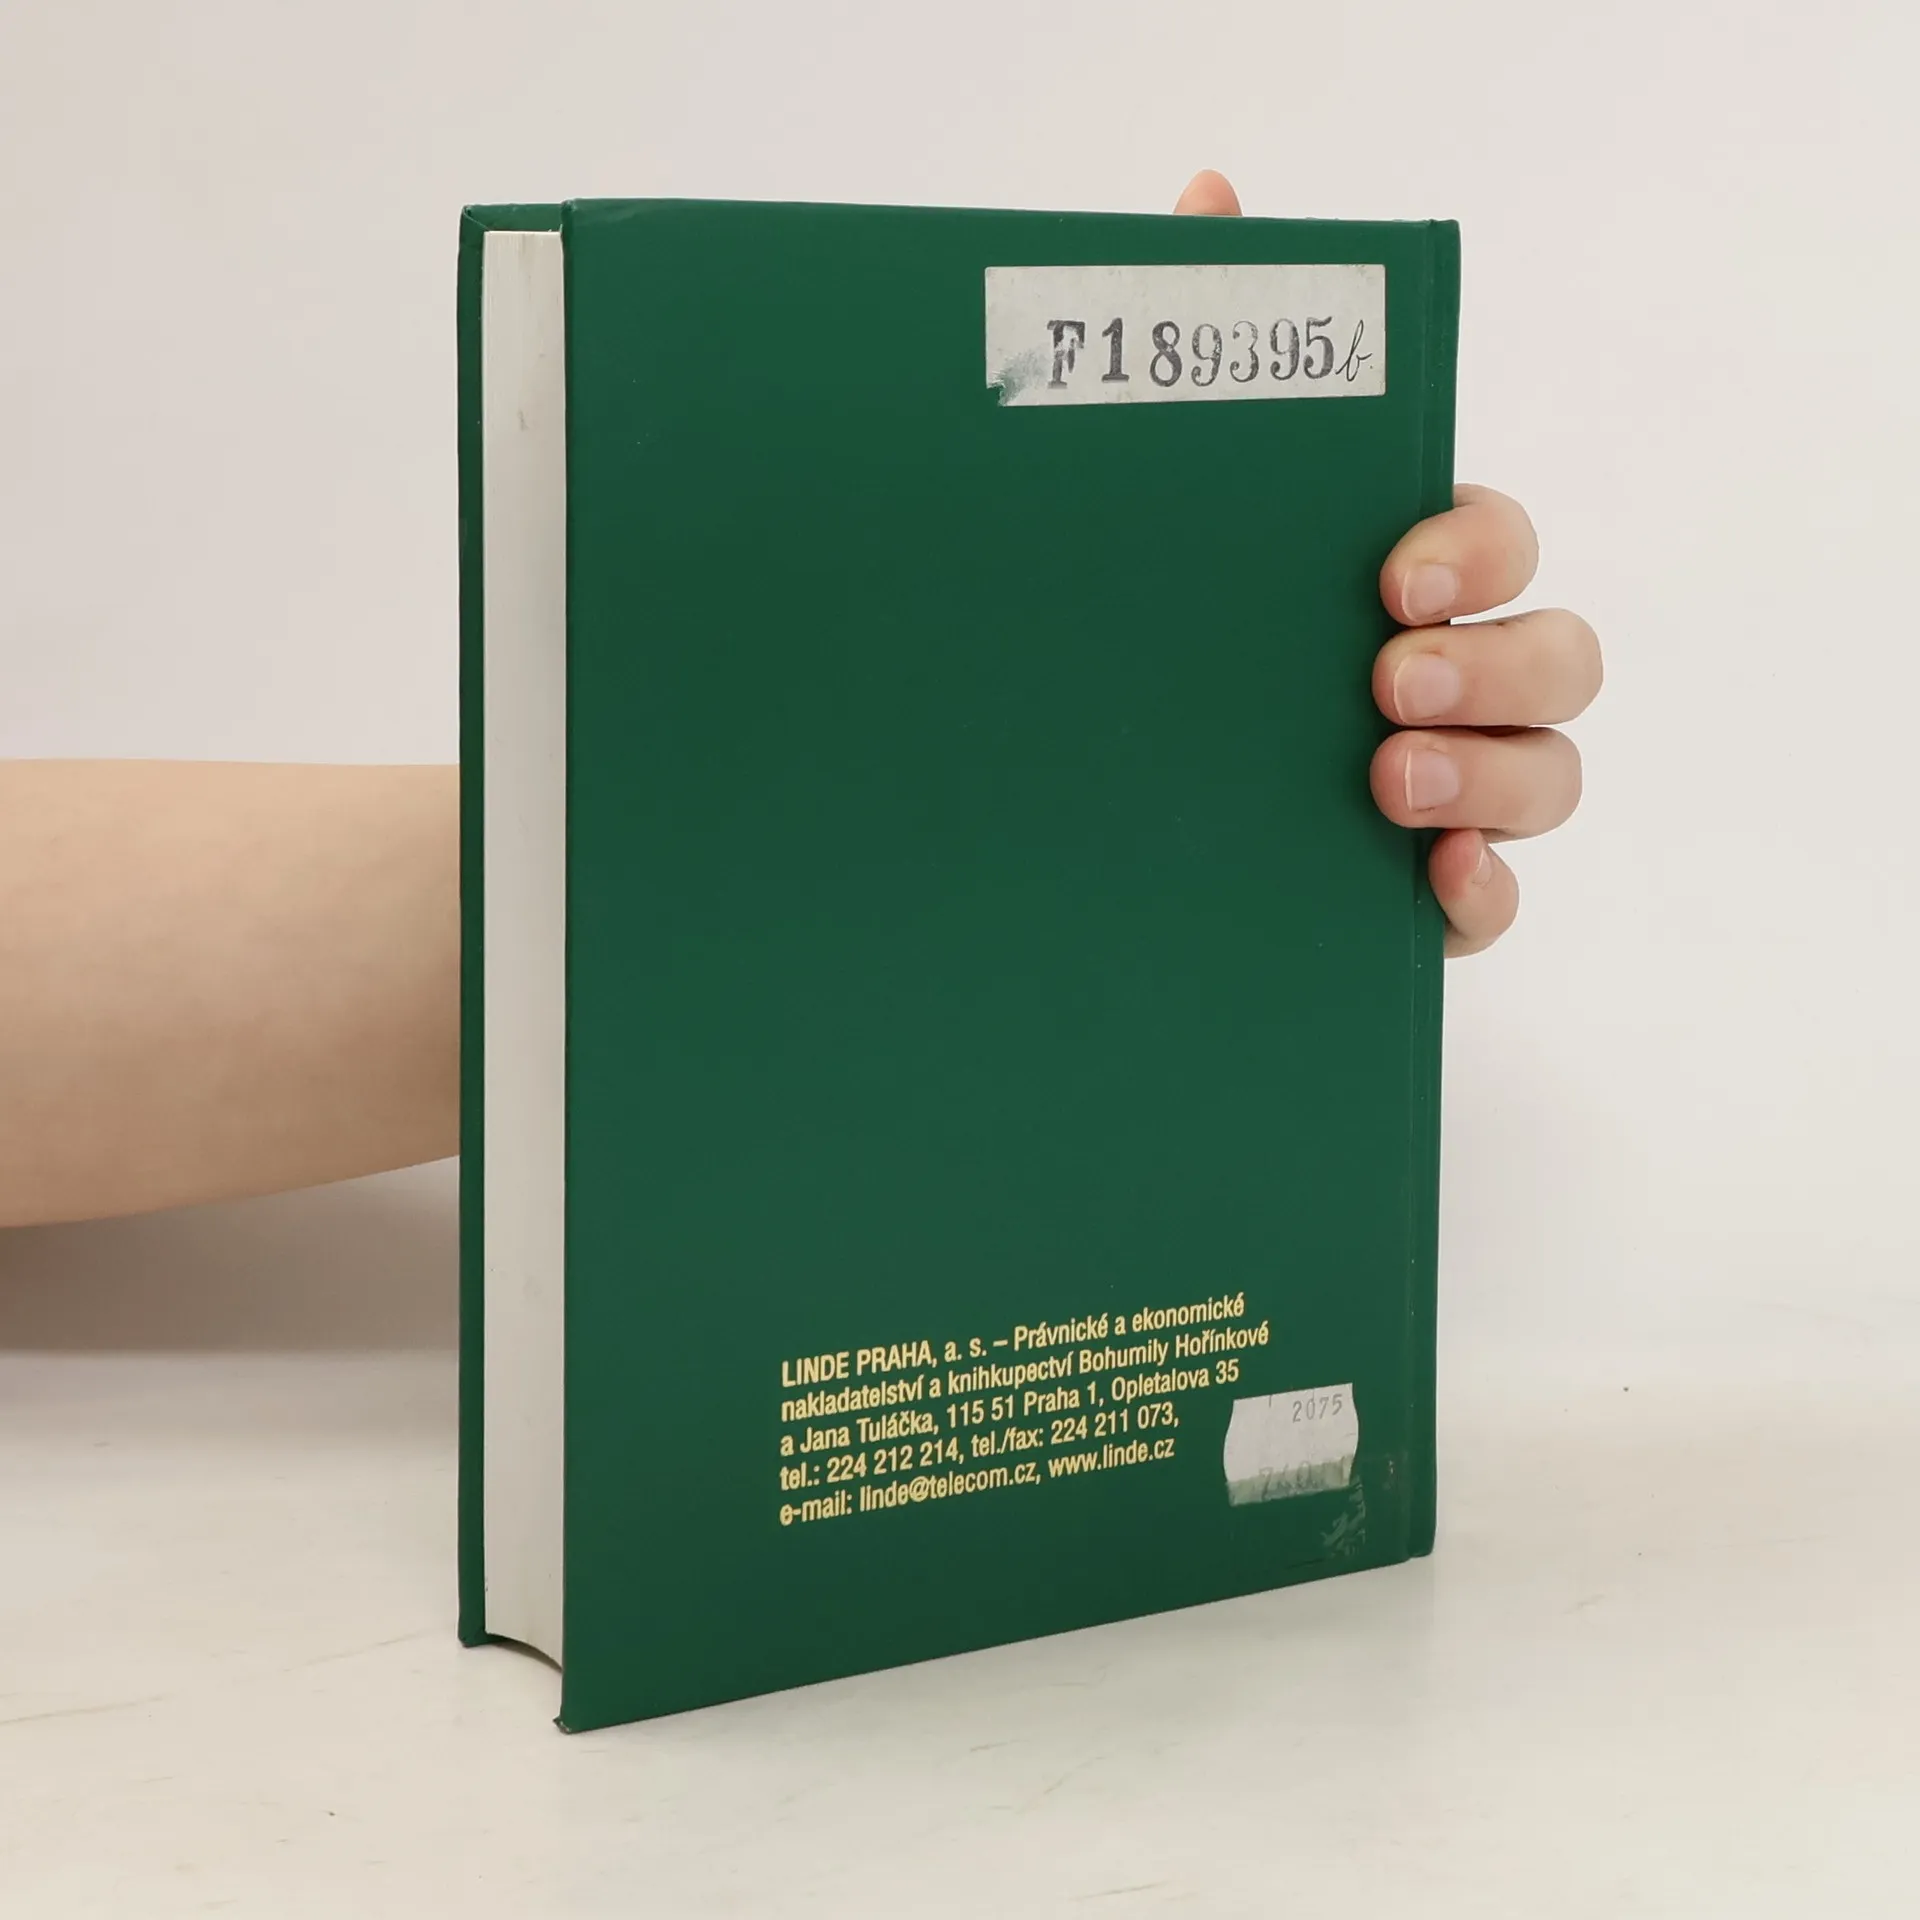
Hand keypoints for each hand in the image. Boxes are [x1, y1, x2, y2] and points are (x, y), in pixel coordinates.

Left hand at [1175, 170, 1601, 955]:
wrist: (1065, 800)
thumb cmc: (1143, 629)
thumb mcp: (1153, 492)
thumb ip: (1195, 339)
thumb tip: (1206, 196)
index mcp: (1392, 581)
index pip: (1493, 538)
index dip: (1476, 549)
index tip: (1394, 575)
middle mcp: (1443, 679)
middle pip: (1558, 658)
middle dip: (1501, 666)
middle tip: (1391, 680)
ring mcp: (1444, 793)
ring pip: (1550, 778)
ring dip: (1497, 780)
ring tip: (1390, 785)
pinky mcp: (1414, 894)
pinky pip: (1492, 904)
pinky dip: (1481, 898)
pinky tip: (1429, 886)